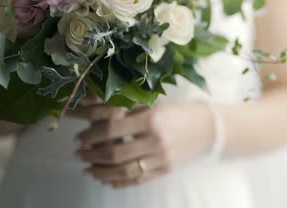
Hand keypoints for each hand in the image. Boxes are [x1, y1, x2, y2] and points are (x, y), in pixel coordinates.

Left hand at [74, 101, 214, 188]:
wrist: (207, 127)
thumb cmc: (177, 112)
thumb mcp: (153, 105)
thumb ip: (128, 112)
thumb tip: (97, 119)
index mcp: (151, 118)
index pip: (112, 129)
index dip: (91, 135)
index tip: (80, 137)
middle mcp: (156, 139)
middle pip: (115, 153)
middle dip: (92, 155)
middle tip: (80, 153)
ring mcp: (162, 157)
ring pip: (124, 171)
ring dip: (101, 172)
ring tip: (89, 170)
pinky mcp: (165, 170)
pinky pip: (138, 180)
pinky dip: (119, 182)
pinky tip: (108, 180)